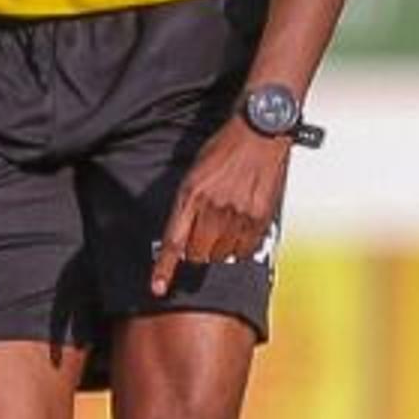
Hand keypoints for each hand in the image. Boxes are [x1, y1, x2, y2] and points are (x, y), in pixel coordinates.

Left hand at [151, 121, 289, 294]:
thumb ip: (188, 205)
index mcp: (191, 194)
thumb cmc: (225, 147)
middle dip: (196, 256)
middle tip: (201, 245)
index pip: (173, 242)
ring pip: (223, 255)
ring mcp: (238, 214)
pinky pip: (246, 249)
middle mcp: (213, 207)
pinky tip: (241, 230)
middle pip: (198, 254)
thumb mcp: (195, 172)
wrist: (260, 130)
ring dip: (219, 250)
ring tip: (225, 228)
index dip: (164, 269)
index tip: (157, 288)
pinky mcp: (260, 217)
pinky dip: (241, 247)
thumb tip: (184, 239)